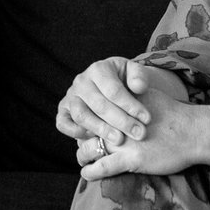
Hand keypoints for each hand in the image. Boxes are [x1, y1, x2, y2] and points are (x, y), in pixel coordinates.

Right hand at [56, 58, 183, 149]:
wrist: (110, 84)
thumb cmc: (124, 80)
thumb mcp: (134, 72)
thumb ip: (139, 77)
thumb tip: (139, 87)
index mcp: (99, 69)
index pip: (114, 90)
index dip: (131, 106)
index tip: (147, 119)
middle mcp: (81, 82)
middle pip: (99, 104)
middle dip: (121, 121)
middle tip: (139, 134)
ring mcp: (70, 96)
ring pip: (81, 115)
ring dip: (101, 129)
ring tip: (119, 140)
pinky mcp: (63, 110)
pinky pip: (62, 122)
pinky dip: (74, 132)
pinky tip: (94, 139)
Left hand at [74, 79, 199, 180]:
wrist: (192, 132)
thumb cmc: (174, 114)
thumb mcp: (148, 95)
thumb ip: (130, 95)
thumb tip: (122, 93)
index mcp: (119, 106)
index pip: (92, 112)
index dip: (87, 121)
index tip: (87, 128)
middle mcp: (116, 122)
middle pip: (86, 130)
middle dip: (82, 138)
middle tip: (84, 145)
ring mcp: (121, 142)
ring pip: (87, 149)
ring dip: (82, 156)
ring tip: (84, 159)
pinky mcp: (129, 159)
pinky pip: (101, 168)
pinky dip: (90, 172)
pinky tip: (87, 174)